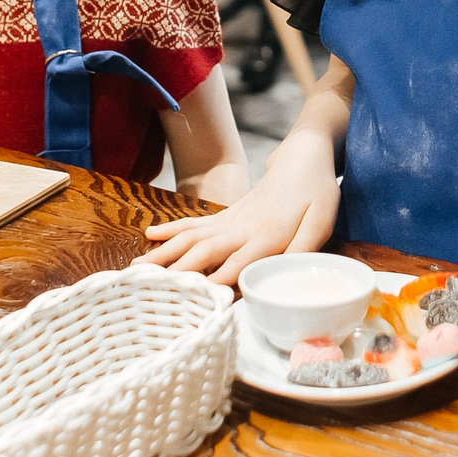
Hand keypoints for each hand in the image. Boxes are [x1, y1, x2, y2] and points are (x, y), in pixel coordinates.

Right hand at [138, 126, 338, 284]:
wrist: (303, 157)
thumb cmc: (317, 192)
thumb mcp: (321, 221)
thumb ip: (303, 247)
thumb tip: (284, 272)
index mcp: (268, 233)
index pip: (239, 262)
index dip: (217, 280)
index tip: (194, 299)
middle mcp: (243, 227)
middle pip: (204, 250)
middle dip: (176, 270)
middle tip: (148, 288)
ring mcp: (230, 219)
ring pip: (191, 236)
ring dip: (164, 252)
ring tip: (136, 268)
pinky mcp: (226, 214)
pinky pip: (193, 222)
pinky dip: (170, 229)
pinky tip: (149, 235)